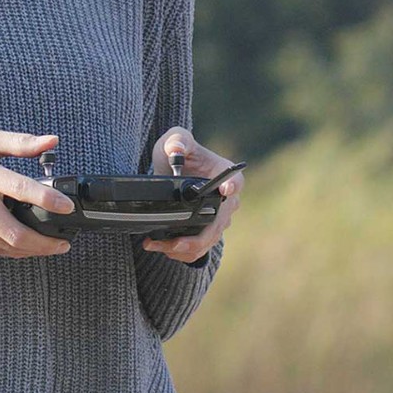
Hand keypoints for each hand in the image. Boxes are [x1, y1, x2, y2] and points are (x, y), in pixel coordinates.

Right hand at [0, 129, 76, 258]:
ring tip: (48, 246)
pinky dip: (9, 250)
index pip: (20, 188)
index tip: (68, 208)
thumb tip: (53, 142)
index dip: (47, 200)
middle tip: (64, 243)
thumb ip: (19, 142)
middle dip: (44, 242)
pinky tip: (22, 246)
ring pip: (2, 246)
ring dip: (30, 250)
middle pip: (14, 231)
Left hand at [144, 126, 244, 264]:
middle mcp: (227, 200)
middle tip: (173, 242)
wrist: (172, 170)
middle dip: (197, 237)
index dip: (231, 187)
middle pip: (219, 223)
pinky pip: (199, 250)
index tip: (224, 190)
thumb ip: (177, 141)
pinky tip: (161, 247)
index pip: (235, 182)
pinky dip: (181, 253)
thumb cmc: (179, 151)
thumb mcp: (175, 139)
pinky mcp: (206, 233)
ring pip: (207, 241)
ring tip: (156, 245)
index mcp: (225, 173)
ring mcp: (218, 219)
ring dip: (183, 249)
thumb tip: (176, 151)